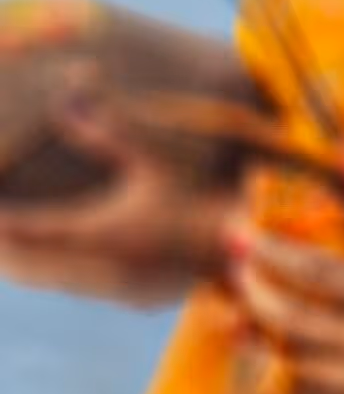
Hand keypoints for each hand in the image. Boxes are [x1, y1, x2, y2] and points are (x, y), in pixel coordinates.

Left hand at [0, 88, 231, 304]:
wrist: (267, 245)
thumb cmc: (214, 194)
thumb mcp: (161, 155)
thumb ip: (110, 128)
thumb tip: (66, 100)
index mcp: (98, 235)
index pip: (21, 231)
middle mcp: (99, 269)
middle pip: (24, 265)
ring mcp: (120, 288)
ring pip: (48, 279)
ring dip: (20, 260)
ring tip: (3, 239)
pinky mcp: (139, 294)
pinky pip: (74, 284)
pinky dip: (49, 268)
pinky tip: (52, 253)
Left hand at [231, 168, 343, 393]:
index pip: (316, 275)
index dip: (271, 253)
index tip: (238, 233)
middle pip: (292, 322)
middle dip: (255, 292)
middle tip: (236, 270)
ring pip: (300, 362)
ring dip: (267, 336)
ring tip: (243, 316)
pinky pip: (330, 388)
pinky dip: (303, 367)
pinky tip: (293, 351)